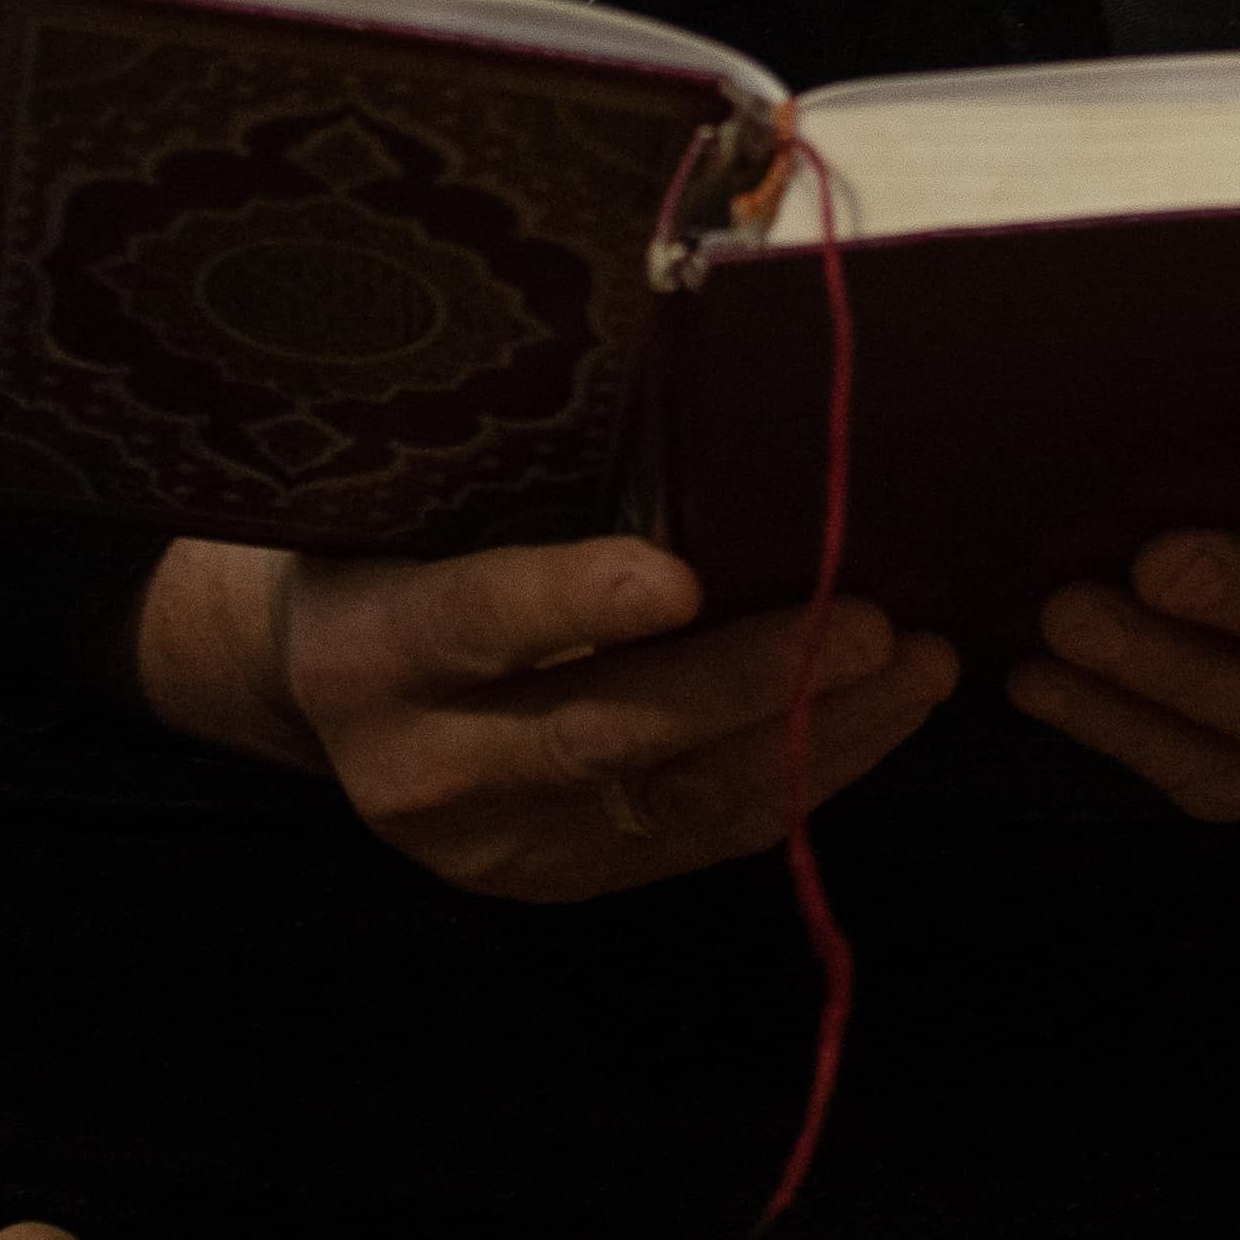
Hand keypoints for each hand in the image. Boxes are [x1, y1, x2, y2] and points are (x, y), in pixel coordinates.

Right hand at [152, 533, 955, 902]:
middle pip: (602, 730)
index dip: (574, 602)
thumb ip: (527, 476)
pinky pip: (700, 836)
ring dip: (815, 734)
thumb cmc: (393, 540)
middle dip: (755, 678)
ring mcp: (492, 848)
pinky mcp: (558, 882)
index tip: (680, 576)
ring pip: (676, 801)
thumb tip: (691, 357)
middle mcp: (419, 770)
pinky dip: (798, 774)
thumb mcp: (416, 494)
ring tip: (920, 666)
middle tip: (877, 621)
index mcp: (366, 650)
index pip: (474, 621)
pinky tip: (876, 717)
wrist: (319, 676)